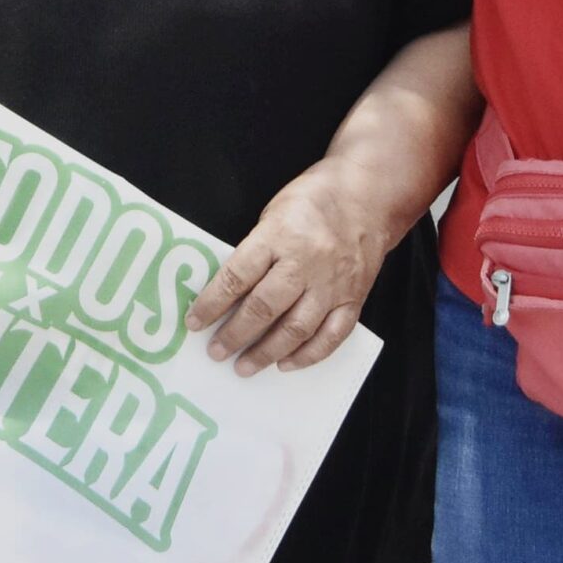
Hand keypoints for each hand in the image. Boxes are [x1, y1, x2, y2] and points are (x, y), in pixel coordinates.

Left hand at [186, 163, 388, 374]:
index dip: (212, 303)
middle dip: (235, 334)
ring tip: (245, 366)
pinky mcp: (354, 298)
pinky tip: (286, 363)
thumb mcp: (274, 213)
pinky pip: (332, 335)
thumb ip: (257, 250)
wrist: (368, 195)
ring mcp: (332, 284)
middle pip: (264, 307)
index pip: (237, 276)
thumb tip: (230, 291)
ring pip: (297, 328)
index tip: (194, 322)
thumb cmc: (314, 200)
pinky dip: (308, 355)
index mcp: (279, 235)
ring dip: (267, 352)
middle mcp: (306, 262)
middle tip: (216, 352)